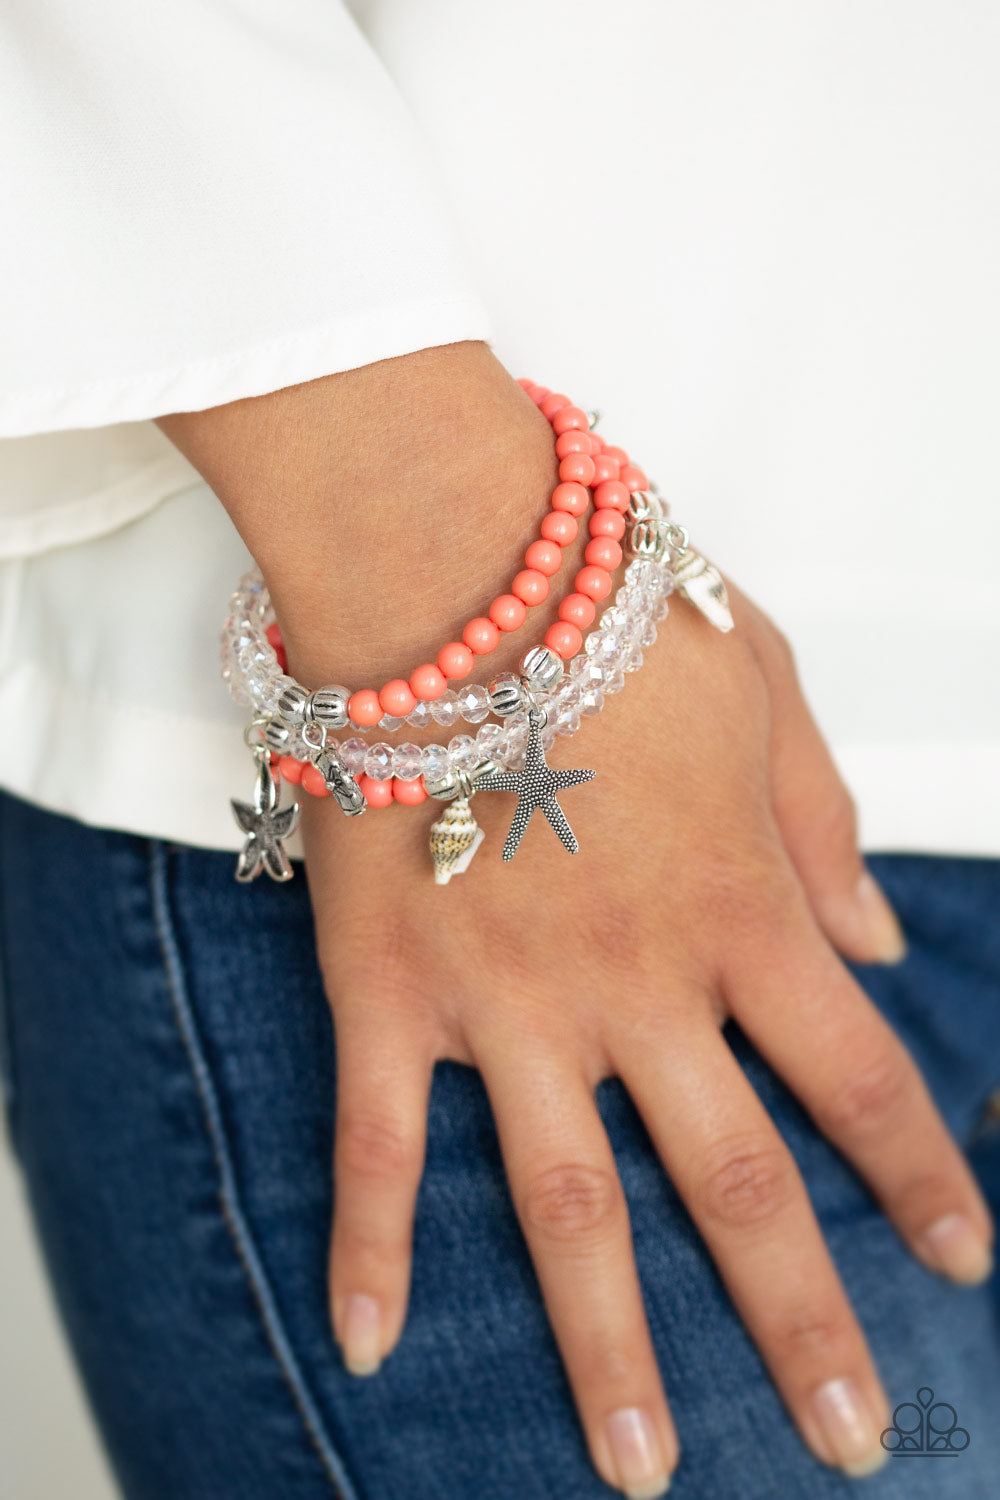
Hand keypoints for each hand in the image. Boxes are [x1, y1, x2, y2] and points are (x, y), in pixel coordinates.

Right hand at [160, 345, 992, 1494]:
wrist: (461, 571)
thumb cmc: (623, 617)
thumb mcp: (773, 695)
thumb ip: (828, 829)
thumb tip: (884, 948)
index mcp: (742, 913)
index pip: (857, 1080)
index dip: (920, 1180)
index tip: (962, 1267)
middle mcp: (639, 986)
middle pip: (737, 1183)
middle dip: (801, 1318)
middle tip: (848, 1436)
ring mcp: (508, 1005)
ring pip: (567, 1205)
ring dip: (609, 1344)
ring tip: (641, 1466)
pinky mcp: (390, 993)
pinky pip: (377, 1143)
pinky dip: (368, 1246)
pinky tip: (368, 1346)